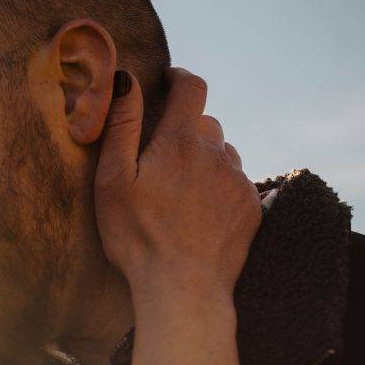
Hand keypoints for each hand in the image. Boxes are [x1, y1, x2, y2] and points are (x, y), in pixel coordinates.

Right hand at [94, 68, 260, 301]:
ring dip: (204, 157)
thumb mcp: (113, 180)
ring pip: (223, 152)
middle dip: (185, 128)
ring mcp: (237, 181)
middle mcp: (216, 153)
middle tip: (160, 154)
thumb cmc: (137, 236)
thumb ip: (122, 126)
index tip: (168, 80)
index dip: (180, 77)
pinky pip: (235, 182)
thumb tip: (127, 79)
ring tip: (179, 187)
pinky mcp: (250, 207)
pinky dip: (218, 185)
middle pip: (206, 123)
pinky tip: (197, 210)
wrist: (182, 288)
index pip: (191, 88)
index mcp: (180, 142)